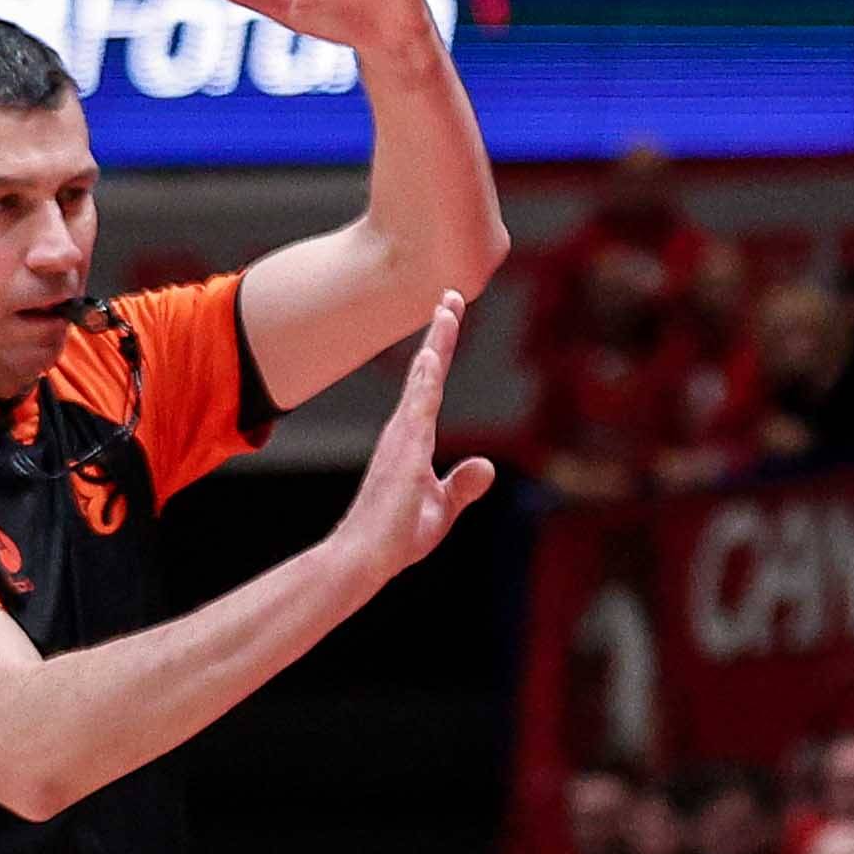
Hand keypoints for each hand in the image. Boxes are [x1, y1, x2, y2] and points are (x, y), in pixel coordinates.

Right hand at [331, 294, 493, 574]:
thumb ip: (463, 485)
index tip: (449, 320)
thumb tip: (486, 466)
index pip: (429, 389)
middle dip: (440, 335)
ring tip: (448, 308)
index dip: (440, 354)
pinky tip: (433, 356)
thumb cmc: (396, 537)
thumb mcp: (442, 507)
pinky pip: (417, 410)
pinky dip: (425, 382)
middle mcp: (404, 432)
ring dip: (436, 345)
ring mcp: (402, 440)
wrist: (366, 557)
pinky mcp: (403, 455)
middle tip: (452, 296)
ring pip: (422, 382)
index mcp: (412, 441)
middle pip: (426, 373)